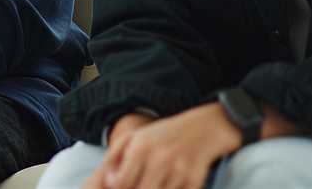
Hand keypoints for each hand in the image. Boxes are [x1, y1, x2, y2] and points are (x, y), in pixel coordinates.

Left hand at [85, 104, 238, 188]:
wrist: (204, 128)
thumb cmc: (163, 136)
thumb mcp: (135, 138)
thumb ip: (114, 158)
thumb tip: (107, 182)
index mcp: (141, 147)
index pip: (120, 183)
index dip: (119, 187)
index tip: (124, 184)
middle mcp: (159, 158)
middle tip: (143, 182)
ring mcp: (178, 171)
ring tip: (157, 180)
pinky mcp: (194, 181)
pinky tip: (171, 183)